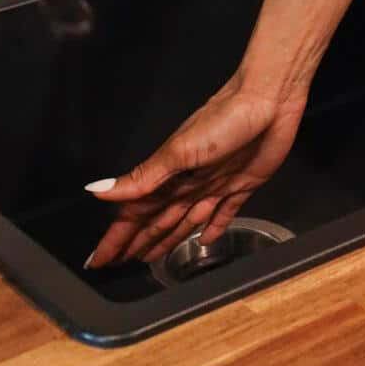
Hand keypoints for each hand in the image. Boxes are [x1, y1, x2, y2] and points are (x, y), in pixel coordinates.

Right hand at [82, 76, 308, 269]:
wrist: (269, 100)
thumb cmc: (223, 121)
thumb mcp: (179, 151)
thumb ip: (143, 177)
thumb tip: (95, 191)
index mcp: (169, 175)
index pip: (136, 214)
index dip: (117, 237)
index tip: (98, 260)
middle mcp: (189, 183)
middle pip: (157, 220)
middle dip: (136, 241)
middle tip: (118, 265)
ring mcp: (215, 185)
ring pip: (185, 221)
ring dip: (167, 239)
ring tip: (150, 258)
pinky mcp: (242, 186)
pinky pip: (223, 214)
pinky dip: (213, 229)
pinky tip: (205, 240)